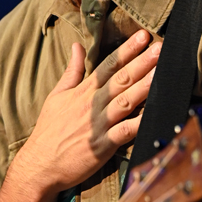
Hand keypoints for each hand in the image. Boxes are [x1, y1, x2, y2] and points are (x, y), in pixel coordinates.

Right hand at [14, 30, 160, 194]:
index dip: (127, 50)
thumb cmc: (48, 132)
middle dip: (142, 63)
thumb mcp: (56, 96)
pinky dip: (139, 123)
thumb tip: (76, 46)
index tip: (143, 36)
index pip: (108, 66)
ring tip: (162, 73)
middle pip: (121, 80)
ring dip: (144, 87)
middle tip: (160, 48)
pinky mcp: (102, 146)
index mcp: (82, 92)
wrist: (39, 165)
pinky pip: (125, 132)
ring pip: (126, 102)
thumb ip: (72, 71)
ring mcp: (98, 125)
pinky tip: (153, 115)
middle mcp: (92, 105)